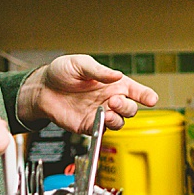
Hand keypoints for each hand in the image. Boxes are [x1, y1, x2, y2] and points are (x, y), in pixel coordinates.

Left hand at [17, 54, 159, 131]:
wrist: (41, 89)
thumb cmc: (61, 72)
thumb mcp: (80, 64)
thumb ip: (99, 71)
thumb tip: (116, 75)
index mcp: (112, 83)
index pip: (136, 91)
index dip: (146, 95)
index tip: (152, 99)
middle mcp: (109, 99)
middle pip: (130, 108)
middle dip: (127, 106)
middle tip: (114, 100)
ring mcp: (100, 113)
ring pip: (120, 122)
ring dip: (118, 118)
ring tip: (108, 110)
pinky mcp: (88, 125)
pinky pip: (102, 130)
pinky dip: (104, 127)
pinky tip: (100, 119)